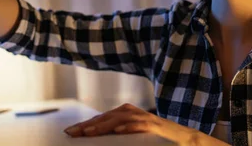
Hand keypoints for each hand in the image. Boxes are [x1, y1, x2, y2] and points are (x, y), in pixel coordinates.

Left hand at [63, 103, 205, 145]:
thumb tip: (96, 139)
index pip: (99, 119)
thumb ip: (117, 136)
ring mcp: (142, 117)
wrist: (184, 139)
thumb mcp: (132, 137)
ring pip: (117, 119)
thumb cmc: (155, 140)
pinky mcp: (153, 124)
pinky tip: (116, 131)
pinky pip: (137, 125)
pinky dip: (126, 127)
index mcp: (124, 114)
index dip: (84, 125)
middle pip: (104, 117)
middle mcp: (131, 112)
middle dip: (86, 126)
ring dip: (102, 126)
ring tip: (88, 133)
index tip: (68, 132)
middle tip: (71, 133)